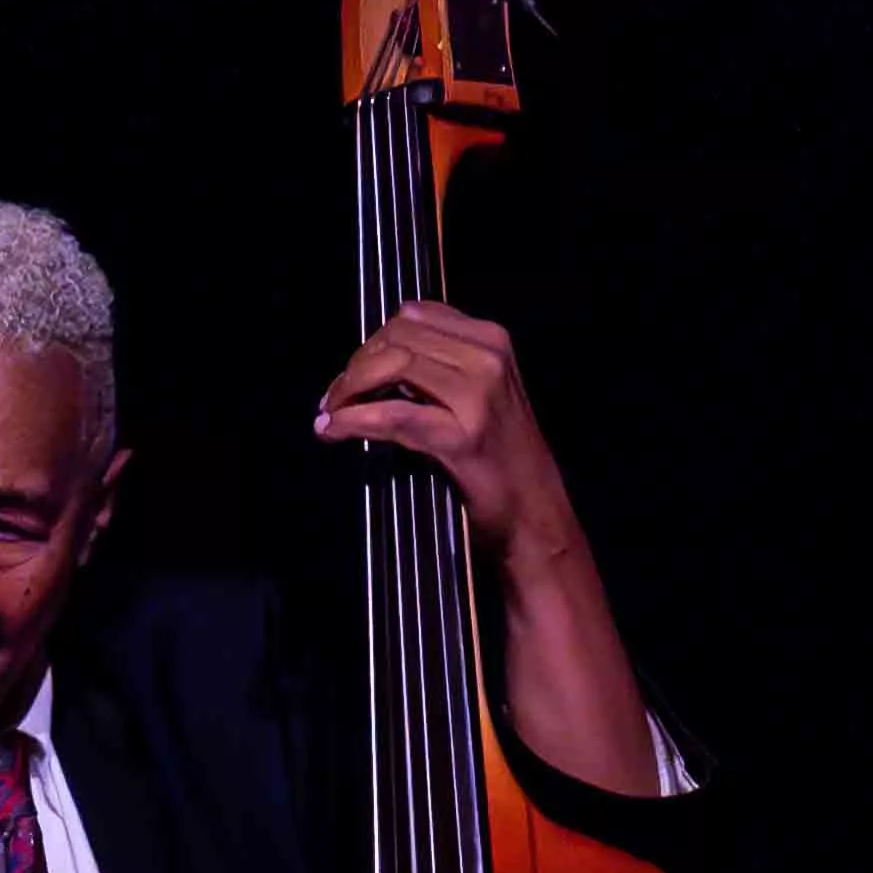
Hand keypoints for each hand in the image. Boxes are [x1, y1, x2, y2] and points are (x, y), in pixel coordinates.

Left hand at [314, 304, 656, 794]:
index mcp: (496, 353)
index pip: (414, 314)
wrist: (544, 558)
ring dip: (350, 390)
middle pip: (395, 330)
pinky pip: (397, 417)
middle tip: (328, 408)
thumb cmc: (495, 504)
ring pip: (392, 362)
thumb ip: (429, 396)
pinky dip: (357, 422)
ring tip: (329, 424)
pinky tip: (332, 438)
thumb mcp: (467, 435)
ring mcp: (486, 402)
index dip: (369, 339)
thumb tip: (367, 385)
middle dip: (352, 365)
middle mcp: (495, 365)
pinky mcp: (469, 445)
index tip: (340, 379)